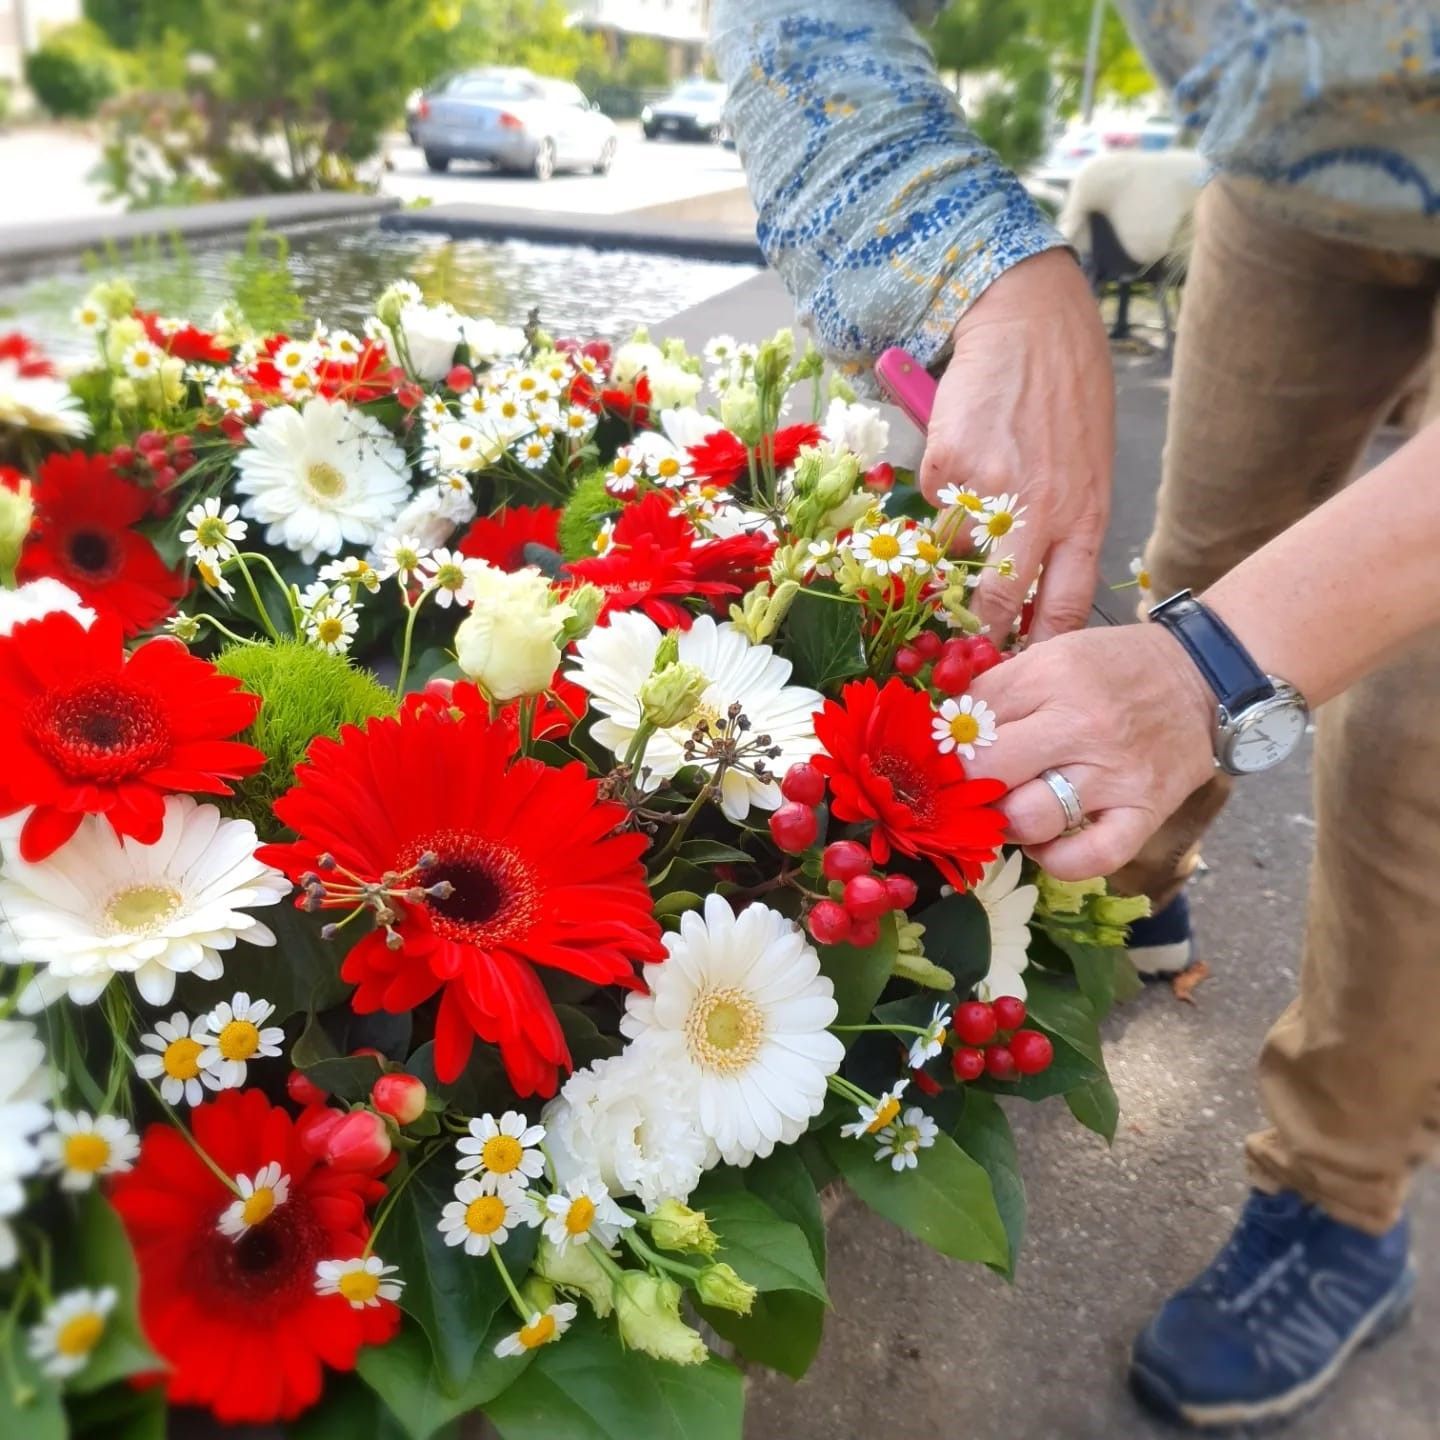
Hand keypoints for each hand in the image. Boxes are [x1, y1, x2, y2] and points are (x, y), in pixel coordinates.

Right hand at [919, 249, 1113, 642]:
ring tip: (977, 489)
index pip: (1061, 608)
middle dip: (978, 622)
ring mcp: (992, 489)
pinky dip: (941, 485)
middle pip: (998, 599)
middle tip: (964, 631)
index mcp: (1084, 518)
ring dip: (957, 533)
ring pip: (956, 548)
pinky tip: (964, 448)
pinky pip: (933, 501)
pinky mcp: (950, 464)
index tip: (1014, 666)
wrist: (1032, 324)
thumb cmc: (1067, 396)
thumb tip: (1026, 592)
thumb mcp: (1088, 470)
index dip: (1034, 646)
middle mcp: (1041, 511)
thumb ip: (1064, 529)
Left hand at [964, 625, 1216, 879]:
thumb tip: (944, 733)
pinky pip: (1089, 857)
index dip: (947, 745)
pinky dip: (1056, 860)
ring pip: (1029, 818)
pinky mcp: (1145, 811)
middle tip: (971, 788)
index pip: (970, 720)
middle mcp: (1081, 725)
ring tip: (1011, 811)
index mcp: (1050, 676)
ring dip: (1007, 823)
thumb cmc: (1114, 668)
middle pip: (988, 771)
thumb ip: (997, 691)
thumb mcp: (1052, 655)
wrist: (1204, 677)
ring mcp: (1115, 774)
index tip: (948, 756)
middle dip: (965, 785)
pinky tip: (1046, 844)